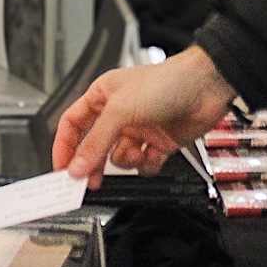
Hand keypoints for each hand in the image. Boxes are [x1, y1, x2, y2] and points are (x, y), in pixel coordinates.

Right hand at [52, 45, 235, 186]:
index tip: (60, 169)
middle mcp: (120, 112)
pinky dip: (148, 164)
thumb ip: (95, 141)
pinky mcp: (159, 142)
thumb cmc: (166, 81)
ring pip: (119, 158)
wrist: (206, 87)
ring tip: (134, 153)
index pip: (73, 124)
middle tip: (84, 184)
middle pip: (94, 146)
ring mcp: (140, 128)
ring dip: (126, 161)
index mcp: (104, 96)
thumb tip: (76, 167)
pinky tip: (154, 154)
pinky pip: (144, 164)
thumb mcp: (120, 110)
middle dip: (91, 164)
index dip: (64, 146)